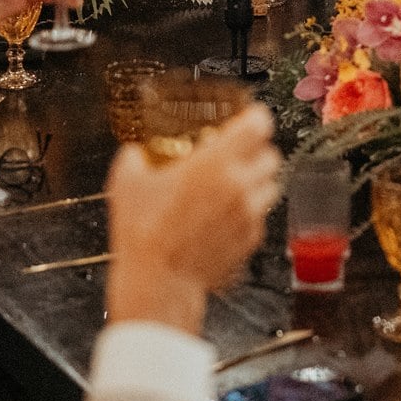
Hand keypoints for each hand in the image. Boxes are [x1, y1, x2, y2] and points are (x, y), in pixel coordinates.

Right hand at [104, 105, 281, 334]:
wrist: (159, 281)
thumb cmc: (145, 233)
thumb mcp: (128, 184)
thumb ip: (134, 159)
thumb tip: (134, 153)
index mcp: (216, 161)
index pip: (259, 125)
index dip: (256, 119)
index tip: (249, 119)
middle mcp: (240, 184)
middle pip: (271, 154)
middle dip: (257, 151)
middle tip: (238, 155)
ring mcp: (250, 213)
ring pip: (272, 185)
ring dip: (258, 181)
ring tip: (235, 185)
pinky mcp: (251, 238)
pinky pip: (262, 215)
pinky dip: (251, 211)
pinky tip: (227, 215)